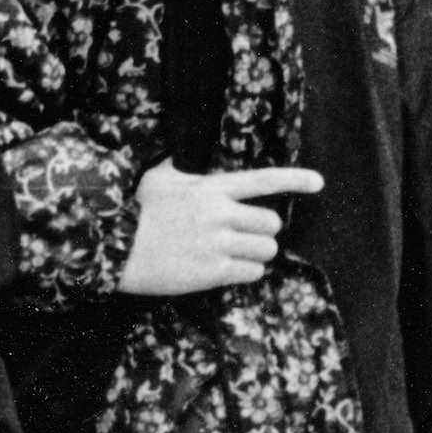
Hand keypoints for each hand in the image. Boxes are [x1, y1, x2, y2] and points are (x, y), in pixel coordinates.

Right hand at [120, 162, 321, 296]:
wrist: (112, 247)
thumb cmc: (132, 212)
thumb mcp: (156, 180)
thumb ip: (177, 169)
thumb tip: (175, 159)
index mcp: (211, 188)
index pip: (262, 180)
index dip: (294, 180)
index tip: (319, 182)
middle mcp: (220, 212)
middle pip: (271, 223)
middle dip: (261, 233)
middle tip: (242, 238)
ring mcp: (218, 243)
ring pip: (266, 250)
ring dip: (256, 255)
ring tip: (233, 256)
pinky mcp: (214, 271)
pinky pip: (251, 272)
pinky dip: (245, 273)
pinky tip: (224, 270)